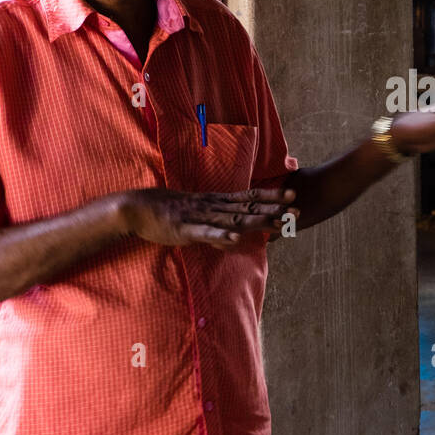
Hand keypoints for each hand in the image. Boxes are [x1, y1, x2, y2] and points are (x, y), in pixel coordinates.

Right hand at [119, 187, 297, 248]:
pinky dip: (221, 236)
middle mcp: (213, 206)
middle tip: (297, 209)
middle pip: (248, 208)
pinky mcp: (186, 229)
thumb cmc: (167, 213)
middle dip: (274, 209)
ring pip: (233, 220)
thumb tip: (234, 239)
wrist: (138, 208)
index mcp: (216, 202)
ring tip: (277, 223)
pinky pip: (206, 233)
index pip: (249, 198)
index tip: (291, 195)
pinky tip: (236, 239)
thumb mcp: (197, 219)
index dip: (271, 197)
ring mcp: (200, 217)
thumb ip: (217, 229)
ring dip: (256, 222)